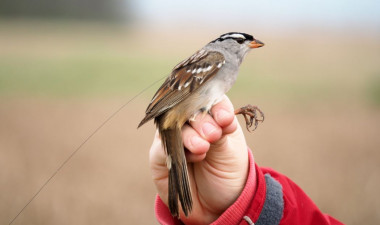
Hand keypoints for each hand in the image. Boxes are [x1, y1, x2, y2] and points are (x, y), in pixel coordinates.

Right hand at [149, 95, 252, 223]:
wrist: (219, 203)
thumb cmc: (228, 171)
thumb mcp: (231, 148)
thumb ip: (222, 130)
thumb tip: (219, 116)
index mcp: (209, 113)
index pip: (208, 98)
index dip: (215, 105)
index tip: (224, 118)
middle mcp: (188, 120)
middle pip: (188, 108)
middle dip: (202, 121)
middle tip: (213, 135)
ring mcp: (171, 135)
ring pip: (174, 125)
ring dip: (190, 136)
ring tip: (203, 148)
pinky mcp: (159, 154)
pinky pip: (163, 146)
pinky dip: (179, 149)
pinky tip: (196, 156)